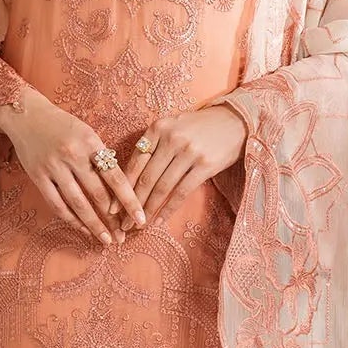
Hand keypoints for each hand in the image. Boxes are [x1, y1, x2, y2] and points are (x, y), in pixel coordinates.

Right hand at [0, 89, 145, 246]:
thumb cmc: (63, 126)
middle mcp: (72, 155)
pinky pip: (57, 205)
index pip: (115, 177)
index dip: (129, 201)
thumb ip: (101, 157)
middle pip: (98, 195)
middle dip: (113, 220)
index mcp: (91, 142)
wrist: (27, 115)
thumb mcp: (87, 133)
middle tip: (123, 237)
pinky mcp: (38, 177)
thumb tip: (119, 189)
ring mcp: (53, 167)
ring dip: (94, 226)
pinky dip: (72, 220)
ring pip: (78, 204)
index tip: (140, 219)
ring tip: (106, 240)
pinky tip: (83, 230)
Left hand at [121, 105, 248, 229]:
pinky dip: (169, 209)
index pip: (135, 162)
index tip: (113, 207)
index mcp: (158, 127)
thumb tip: (131, 178)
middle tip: (122, 223)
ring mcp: (188, 152)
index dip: (122, 187)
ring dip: (149, 209)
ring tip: (139, 225)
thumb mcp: (173, 127)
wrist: (234, 121)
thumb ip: (153, 145)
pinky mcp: (204, 165)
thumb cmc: (199, 127)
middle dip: (132, 204)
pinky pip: (181, 192)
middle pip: (146, 178)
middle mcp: (171, 138)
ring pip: (162, 187)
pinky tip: (160, 221)